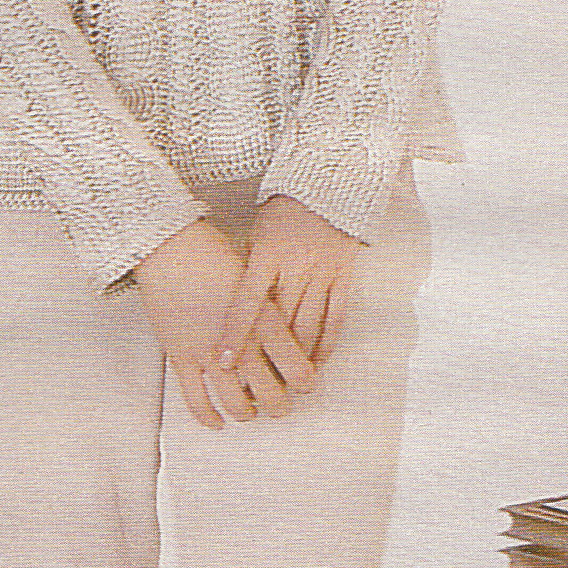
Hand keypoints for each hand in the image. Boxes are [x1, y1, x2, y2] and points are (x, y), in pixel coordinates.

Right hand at [131, 217, 316, 426]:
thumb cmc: (213, 255)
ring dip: (247, 413)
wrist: (171, 249)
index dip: (305, 381)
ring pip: (235, 403)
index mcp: (264, 320)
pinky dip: (208, 416)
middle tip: (281, 405)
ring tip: (253, 412)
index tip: (307, 384)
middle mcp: (241, 342)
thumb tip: (286, 334)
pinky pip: (196, 399)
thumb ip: (270, 311)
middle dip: (279, 404)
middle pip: (270, 392)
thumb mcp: (256, 280)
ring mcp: (208, 354)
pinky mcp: (181, 358)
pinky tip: (218, 422)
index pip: (295, 365)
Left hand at [217, 196, 361, 373]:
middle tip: (255, 382)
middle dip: (267, 355)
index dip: (235, 332)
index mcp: (268, 255)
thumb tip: (230, 309)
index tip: (224, 360)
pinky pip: (336, 317)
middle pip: (280, 322)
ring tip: (287, 382)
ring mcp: (323, 273)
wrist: (327, 185)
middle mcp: (296, 266)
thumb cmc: (283, 210)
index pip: (248, 301)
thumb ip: (248, 270)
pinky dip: (327, 344)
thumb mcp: (256, 234)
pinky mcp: (344, 276)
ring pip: (310, 326)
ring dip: (298, 358)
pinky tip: (317, 361)